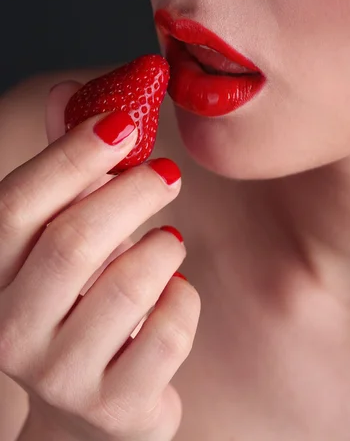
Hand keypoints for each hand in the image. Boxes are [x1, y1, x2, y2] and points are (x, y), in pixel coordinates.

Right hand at [0, 81, 200, 440]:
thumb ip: (68, 169)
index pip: (17, 205)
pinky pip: (168, 332)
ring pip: (128, 284)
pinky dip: (183, 298)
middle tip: (169, 173)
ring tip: (168, 240)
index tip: (123, 122)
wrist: (95, 398)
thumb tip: (69, 90)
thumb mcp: (66, 231)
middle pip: (73, 242)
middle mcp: (12, 329)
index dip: (70, 156)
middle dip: (132, 193)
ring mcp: (60, 375)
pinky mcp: (114, 406)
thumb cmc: (82, 296)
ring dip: (164, 247)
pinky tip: (173, 293)